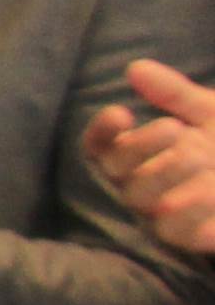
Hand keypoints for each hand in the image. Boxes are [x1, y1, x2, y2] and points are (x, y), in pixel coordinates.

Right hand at [88, 57, 214, 257]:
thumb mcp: (211, 112)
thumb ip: (175, 94)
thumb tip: (135, 68)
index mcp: (143, 153)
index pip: (101, 146)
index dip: (102, 132)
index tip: (121, 112)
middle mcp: (145, 184)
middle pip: (119, 173)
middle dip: (141, 148)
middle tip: (174, 128)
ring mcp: (167, 212)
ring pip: (143, 203)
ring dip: (165, 177)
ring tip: (200, 158)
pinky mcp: (194, 236)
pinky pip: (179, 232)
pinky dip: (193, 214)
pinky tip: (210, 194)